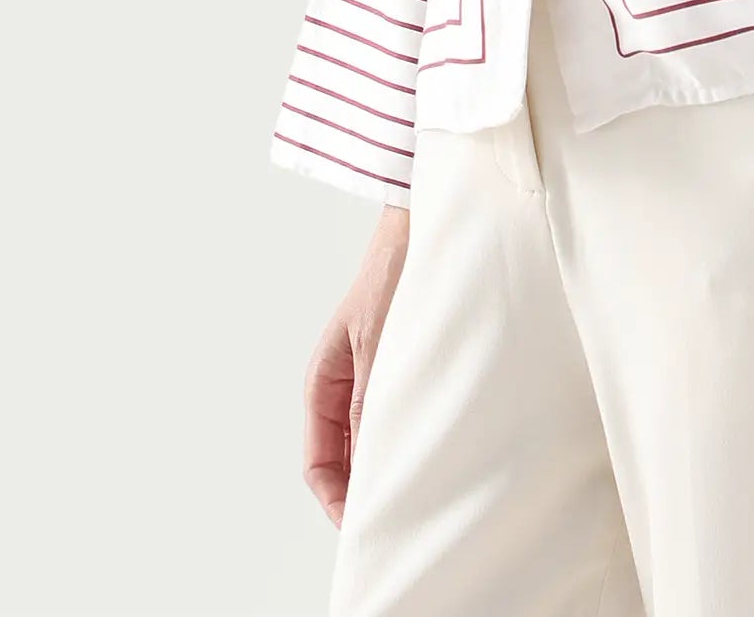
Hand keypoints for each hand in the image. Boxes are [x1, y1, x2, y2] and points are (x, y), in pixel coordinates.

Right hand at [302, 203, 410, 526]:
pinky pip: (397, 419)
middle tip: (401, 518)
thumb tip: (369, 467)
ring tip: (422, 487)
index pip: (317, 465)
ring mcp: (371, 379)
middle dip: (364, 492)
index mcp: (323, 383)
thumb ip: (370, 404)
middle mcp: (343, 387)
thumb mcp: (380, 344)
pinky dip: (410, 440)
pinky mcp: (401, 369)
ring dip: (389, 466)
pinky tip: (436, 449)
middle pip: (343, 461)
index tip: (366, 526)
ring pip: (371, 443)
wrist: (422, 227)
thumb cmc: (396, 275)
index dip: (337, 501)